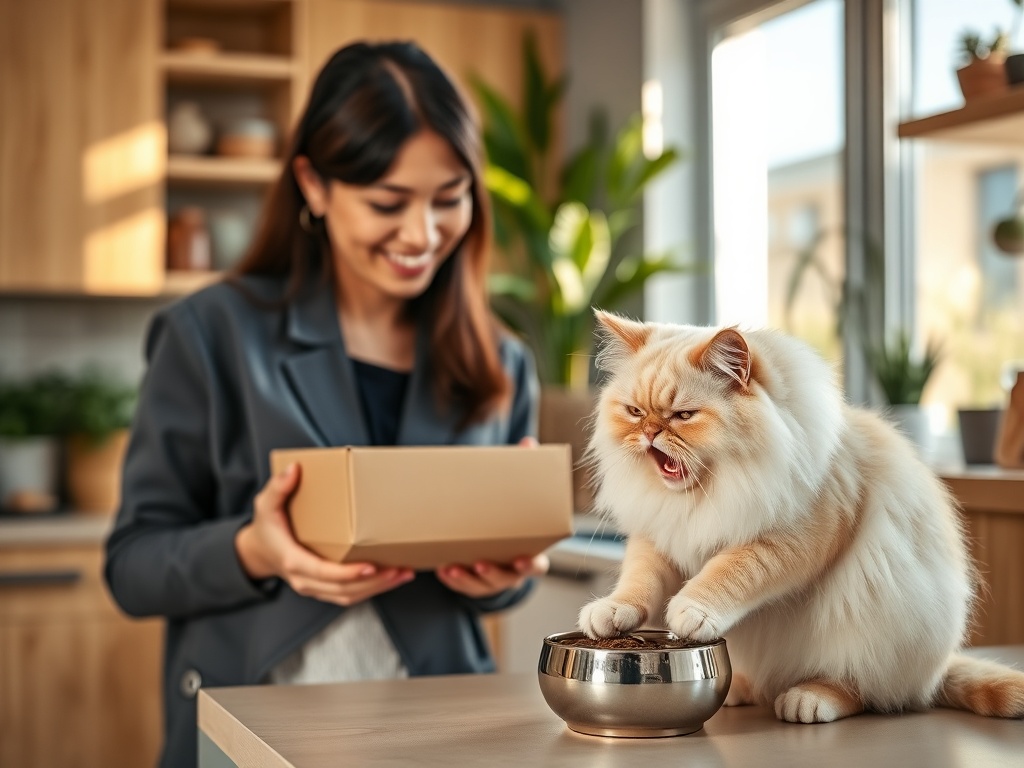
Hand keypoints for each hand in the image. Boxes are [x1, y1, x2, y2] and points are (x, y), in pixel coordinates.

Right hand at [235, 462, 414, 605]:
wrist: (261, 551)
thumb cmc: (267, 526)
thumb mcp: (266, 504)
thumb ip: (278, 487)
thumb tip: (294, 469)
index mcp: (292, 560)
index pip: (323, 572)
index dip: (348, 573)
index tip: (371, 566)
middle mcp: (304, 580)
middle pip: (342, 590)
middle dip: (373, 582)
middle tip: (399, 569)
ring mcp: (314, 588)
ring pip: (349, 596)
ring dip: (378, 588)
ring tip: (403, 573)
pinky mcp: (323, 589)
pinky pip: (349, 595)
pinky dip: (371, 589)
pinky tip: (392, 577)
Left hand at [435, 436, 545, 596]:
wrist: (499, 540)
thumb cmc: (512, 516)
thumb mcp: (518, 496)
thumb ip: (526, 471)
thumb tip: (528, 443)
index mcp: (530, 552)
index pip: (537, 565)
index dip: (531, 564)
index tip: (522, 559)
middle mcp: (513, 571)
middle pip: (506, 579)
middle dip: (492, 574)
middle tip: (479, 563)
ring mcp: (493, 580)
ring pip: (481, 587)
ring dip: (466, 580)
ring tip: (450, 567)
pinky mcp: (474, 582)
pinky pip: (463, 587)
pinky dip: (453, 580)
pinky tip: (441, 569)